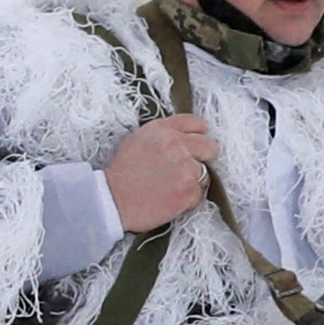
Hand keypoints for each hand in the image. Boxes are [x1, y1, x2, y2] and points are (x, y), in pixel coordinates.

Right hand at [106, 114, 217, 231]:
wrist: (112, 199)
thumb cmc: (123, 172)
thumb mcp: (138, 140)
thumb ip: (165, 135)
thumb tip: (186, 138)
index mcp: (163, 130)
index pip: (198, 124)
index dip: (199, 136)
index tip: (195, 146)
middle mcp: (176, 145)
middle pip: (211, 147)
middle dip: (204, 157)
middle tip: (188, 168)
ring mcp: (185, 168)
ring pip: (205, 173)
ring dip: (193, 181)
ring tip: (171, 186)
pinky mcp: (189, 191)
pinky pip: (199, 195)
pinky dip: (188, 200)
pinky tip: (170, 199)